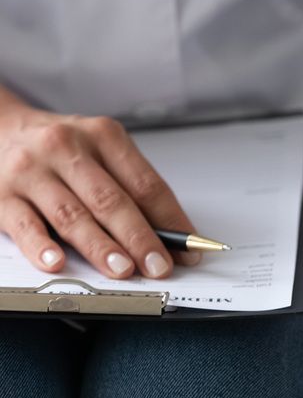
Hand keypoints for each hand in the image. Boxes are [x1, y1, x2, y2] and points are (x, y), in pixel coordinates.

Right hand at [0, 92, 197, 277]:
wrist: (0, 128)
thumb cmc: (62, 149)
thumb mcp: (101, 152)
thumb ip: (132, 189)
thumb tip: (171, 236)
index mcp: (103, 136)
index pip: (146, 184)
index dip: (171, 220)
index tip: (188, 247)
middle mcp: (66, 148)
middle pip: (111, 200)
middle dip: (140, 238)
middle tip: (159, 265)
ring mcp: (31, 171)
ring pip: (72, 215)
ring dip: (100, 247)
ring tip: (122, 269)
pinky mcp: (1, 194)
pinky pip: (24, 224)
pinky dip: (42, 246)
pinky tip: (57, 262)